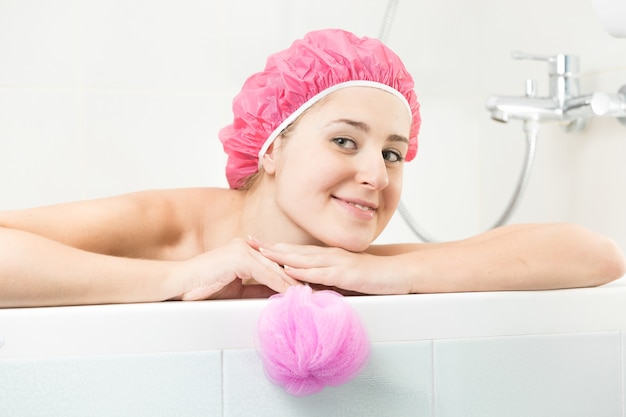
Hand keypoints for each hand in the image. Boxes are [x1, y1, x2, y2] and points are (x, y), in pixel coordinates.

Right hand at [170, 238, 300, 299]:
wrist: (179, 284)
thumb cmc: (202, 288)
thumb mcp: (237, 290)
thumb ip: (257, 290)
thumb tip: (278, 297)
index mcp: (246, 251)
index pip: (275, 265)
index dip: (292, 277)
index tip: (309, 288)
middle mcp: (246, 246)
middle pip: (279, 264)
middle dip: (298, 278)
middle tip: (317, 289)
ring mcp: (243, 249)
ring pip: (275, 269)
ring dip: (293, 283)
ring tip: (310, 294)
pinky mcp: (239, 257)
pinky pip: (265, 274)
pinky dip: (280, 286)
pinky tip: (292, 294)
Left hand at [251, 241, 410, 294]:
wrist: (399, 272)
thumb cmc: (373, 275)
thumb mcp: (343, 276)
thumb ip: (325, 279)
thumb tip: (306, 287)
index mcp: (327, 256)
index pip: (295, 250)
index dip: (274, 246)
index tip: (254, 242)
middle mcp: (329, 255)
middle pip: (294, 250)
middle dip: (269, 246)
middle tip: (247, 241)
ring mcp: (338, 262)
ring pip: (304, 258)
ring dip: (281, 255)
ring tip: (260, 253)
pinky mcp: (347, 273)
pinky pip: (322, 273)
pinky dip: (304, 272)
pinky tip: (290, 271)